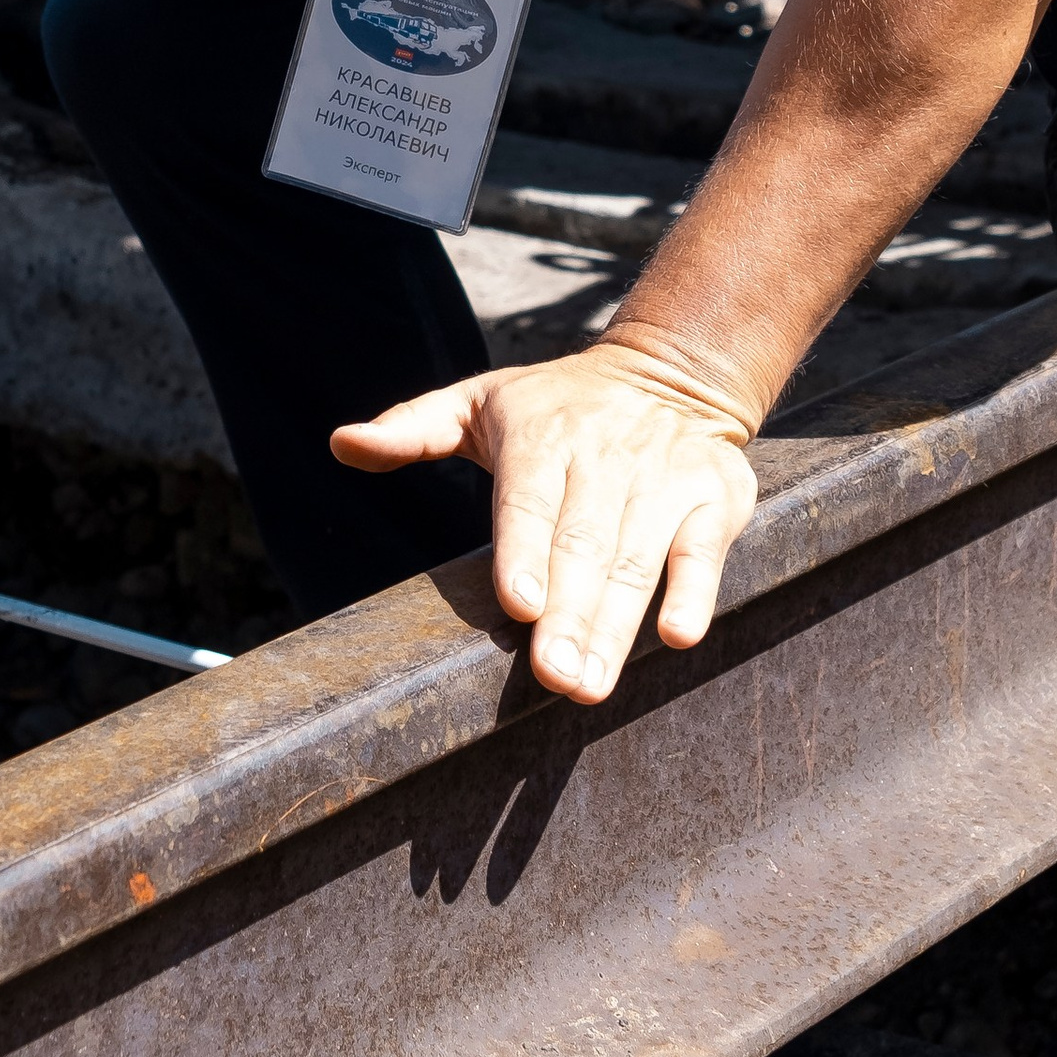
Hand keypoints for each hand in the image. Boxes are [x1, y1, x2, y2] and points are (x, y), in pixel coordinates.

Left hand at [331, 328, 758, 700]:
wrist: (670, 372)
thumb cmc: (554, 406)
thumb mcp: (479, 402)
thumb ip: (413, 428)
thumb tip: (341, 442)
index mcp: (544, 435)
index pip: (531, 500)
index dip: (526, 552)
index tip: (520, 605)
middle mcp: (606, 454)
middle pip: (584, 543)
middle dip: (570, 615)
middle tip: (554, 679)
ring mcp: (665, 475)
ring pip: (638, 557)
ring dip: (617, 624)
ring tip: (590, 685)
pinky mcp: (715, 495)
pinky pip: (704, 549)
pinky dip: (694, 591)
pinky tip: (675, 637)